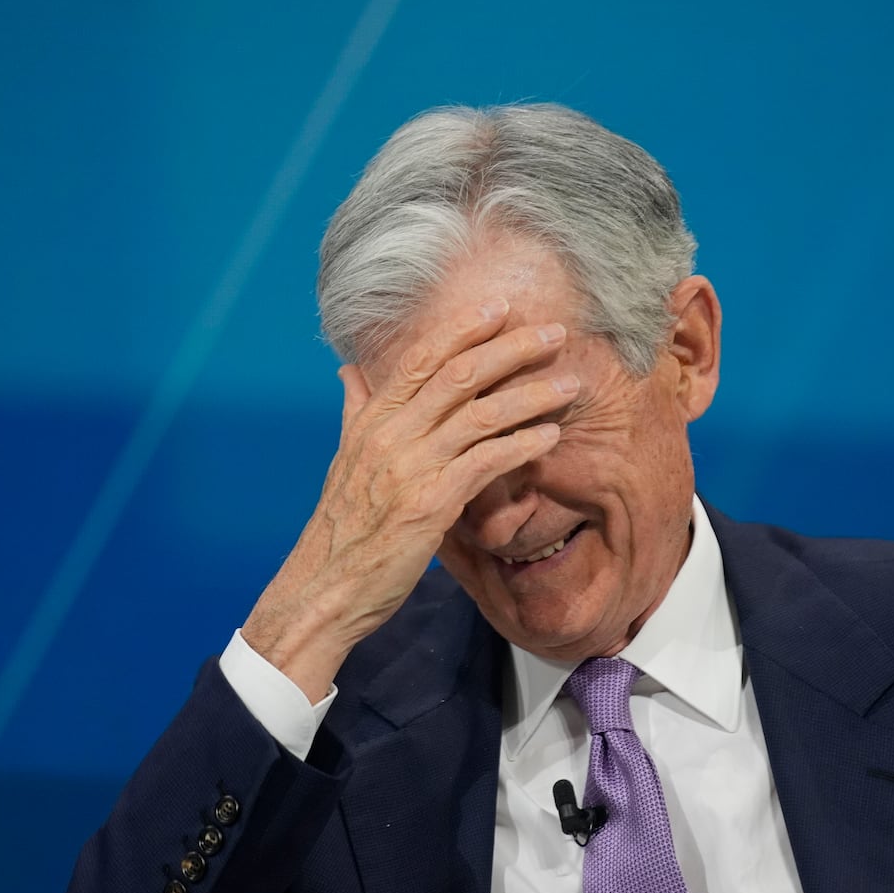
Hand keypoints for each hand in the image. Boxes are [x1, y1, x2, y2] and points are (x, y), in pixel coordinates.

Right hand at [239, 297, 577, 700]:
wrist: (325, 586)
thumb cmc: (342, 526)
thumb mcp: (344, 458)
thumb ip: (356, 410)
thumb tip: (350, 370)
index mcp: (372, 420)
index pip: (420, 358)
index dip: (463, 328)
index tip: (500, 307)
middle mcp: (390, 434)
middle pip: (459, 375)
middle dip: (511, 349)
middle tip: (554, 332)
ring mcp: (411, 467)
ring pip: (480, 414)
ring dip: (530, 394)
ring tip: (568, 384)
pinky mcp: (431, 504)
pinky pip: (486, 463)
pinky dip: (522, 445)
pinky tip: (549, 436)